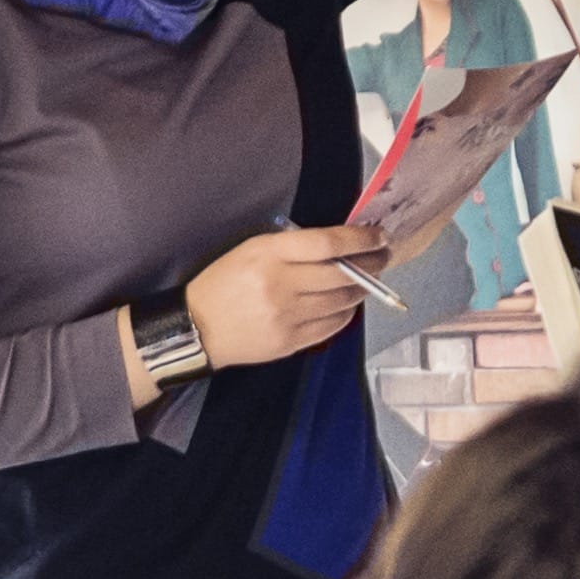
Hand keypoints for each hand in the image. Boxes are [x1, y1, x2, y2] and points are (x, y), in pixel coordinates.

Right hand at [175, 226, 381, 388]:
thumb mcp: (252, 249)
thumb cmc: (224, 282)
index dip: (361, 239)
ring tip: (365, 281)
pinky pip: (333, 325)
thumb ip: (293, 246)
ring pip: (343, 301)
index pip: (328, 243)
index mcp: (269, 255)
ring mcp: (287, 317)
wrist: (197, 328)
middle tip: (383, 257)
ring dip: (362, 289)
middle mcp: (281, 285)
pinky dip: (346, 312)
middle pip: (343, 273)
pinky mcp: (290, 342)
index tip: (378, 236)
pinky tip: (344, 303)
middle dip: (372, 264)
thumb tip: (339, 245)